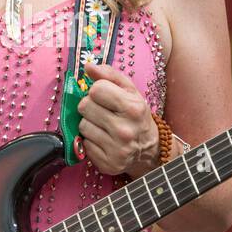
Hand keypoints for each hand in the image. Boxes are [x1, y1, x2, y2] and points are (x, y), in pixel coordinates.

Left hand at [76, 57, 160, 177]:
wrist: (149, 148)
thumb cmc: (135, 114)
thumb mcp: (129, 90)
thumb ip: (109, 74)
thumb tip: (87, 66)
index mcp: (133, 108)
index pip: (96, 89)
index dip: (97, 91)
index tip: (105, 97)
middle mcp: (125, 130)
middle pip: (84, 107)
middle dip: (90, 107)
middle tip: (103, 112)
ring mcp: (116, 150)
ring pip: (82, 126)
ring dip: (89, 124)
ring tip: (103, 126)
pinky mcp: (107, 164)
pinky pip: (84, 144)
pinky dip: (90, 141)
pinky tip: (103, 140)